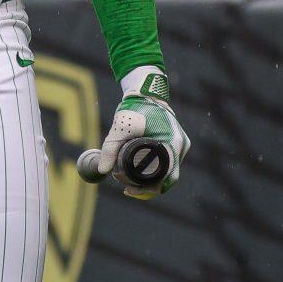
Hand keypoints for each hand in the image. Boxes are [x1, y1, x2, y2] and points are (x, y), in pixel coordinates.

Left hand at [96, 68, 189, 198]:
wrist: (146, 91)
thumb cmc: (134, 107)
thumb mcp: (120, 127)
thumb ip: (110, 148)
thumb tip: (102, 170)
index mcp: (172, 144)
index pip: (165, 179)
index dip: (147, 189)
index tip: (128, 190)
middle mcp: (180, 146)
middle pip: (166, 178)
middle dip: (145, 186)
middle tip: (124, 187)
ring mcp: (180, 145)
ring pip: (166, 172)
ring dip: (149, 178)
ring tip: (126, 178)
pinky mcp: (175, 143)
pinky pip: (166, 163)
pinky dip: (153, 169)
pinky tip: (136, 172)